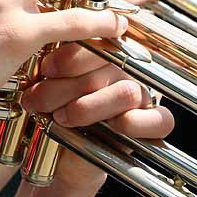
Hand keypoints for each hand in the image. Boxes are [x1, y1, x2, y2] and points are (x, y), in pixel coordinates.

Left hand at [21, 43, 175, 192]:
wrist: (61, 157)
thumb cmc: (55, 111)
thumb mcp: (47, 83)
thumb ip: (51, 65)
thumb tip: (40, 50)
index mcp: (105, 50)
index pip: (99, 39)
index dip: (72, 53)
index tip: (46, 68)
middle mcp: (127, 68)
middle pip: (109, 65)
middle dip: (67, 84)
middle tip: (37, 98)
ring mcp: (143, 93)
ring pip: (125, 91)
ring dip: (88, 106)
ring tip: (60, 117)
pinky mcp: (154, 122)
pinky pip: (158, 119)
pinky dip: (130, 123)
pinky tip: (105, 127)